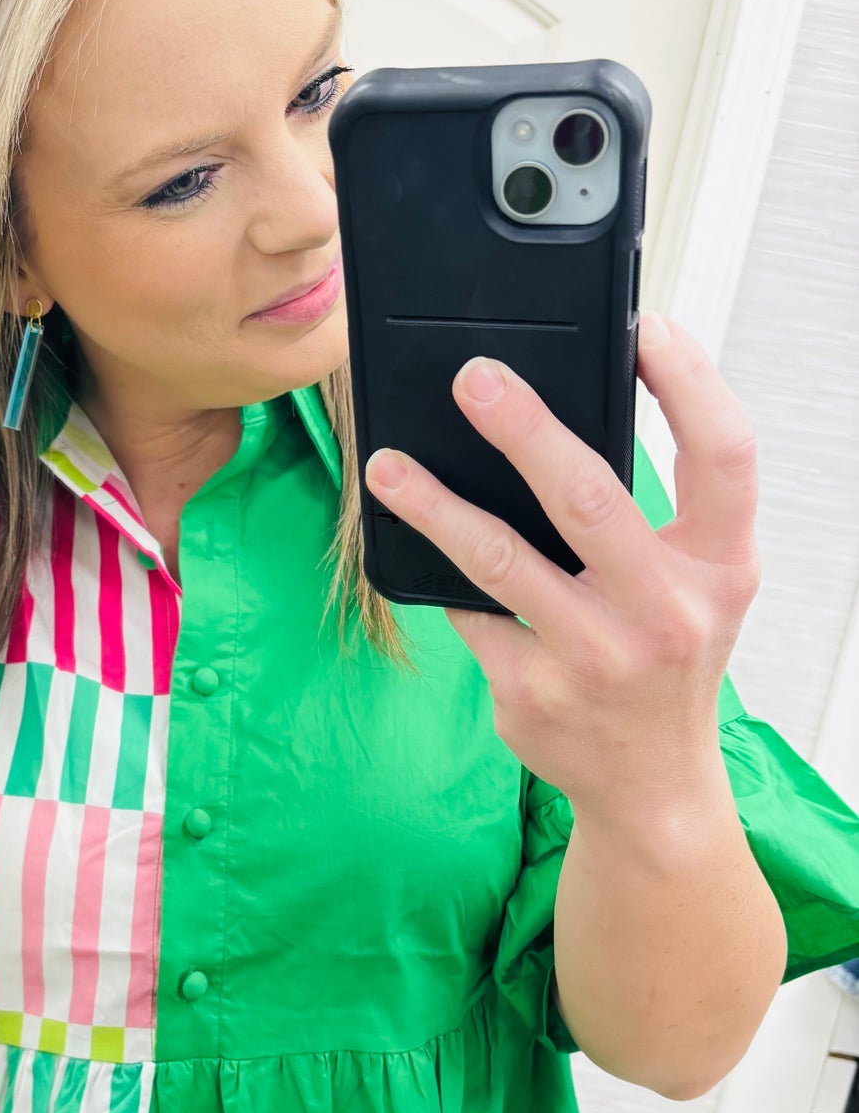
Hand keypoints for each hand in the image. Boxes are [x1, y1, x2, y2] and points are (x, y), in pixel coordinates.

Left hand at [363, 312, 761, 821]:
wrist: (652, 786)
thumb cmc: (668, 659)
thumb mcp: (700, 585)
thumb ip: (662, 514)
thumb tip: (561, 416)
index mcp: (722, 566)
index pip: (726, 453)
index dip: (690, 379)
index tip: (639, 326)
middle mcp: (664, 612)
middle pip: (588, 497)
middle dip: (523, 430)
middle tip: (471, 380)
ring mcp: (595, 658)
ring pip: (500, 561)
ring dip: (435, 506)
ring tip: (386, 467)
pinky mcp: (532, 694)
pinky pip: (470, 613)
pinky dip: (437, 574)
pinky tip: (406, 543)